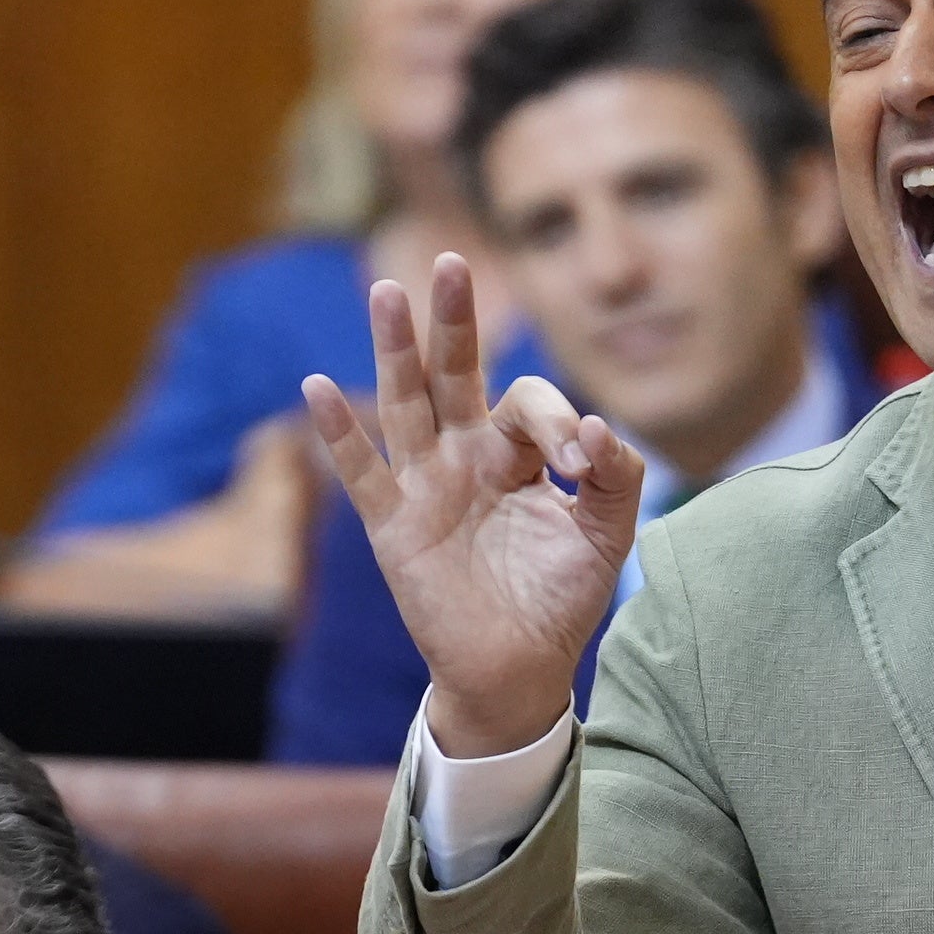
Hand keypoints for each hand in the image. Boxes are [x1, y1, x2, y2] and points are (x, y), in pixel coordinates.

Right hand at [298, 255, 643, 758]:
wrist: (520, 670)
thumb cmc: (561, 599)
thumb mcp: (607, 534)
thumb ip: (617, 476)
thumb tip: (599, 428)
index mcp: (516, 453)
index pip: (529, 404)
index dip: (559, 419)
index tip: (581, 461)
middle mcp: (465, 457)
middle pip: (455, 374)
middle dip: (453, 320)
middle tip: (452, 263)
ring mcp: (425, 487)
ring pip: (406, 404)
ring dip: (395, 349)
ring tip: (386, 292)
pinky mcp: (394, 527)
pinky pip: (363, 473)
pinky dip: (339, 434)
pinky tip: (317, 388)